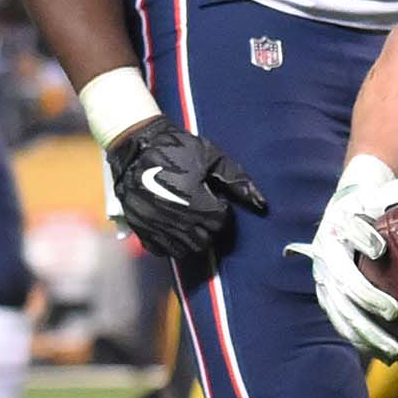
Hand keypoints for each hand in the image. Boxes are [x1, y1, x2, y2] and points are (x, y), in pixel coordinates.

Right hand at [106, 116, 267, 260]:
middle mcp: (177, 221)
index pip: (219, 223)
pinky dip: (169, 243)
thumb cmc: (177, 148)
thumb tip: (261, 204)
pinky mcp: (141, 230)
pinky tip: (171, 226)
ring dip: (190, 238)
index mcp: (197, 203)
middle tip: (202, 209)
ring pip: (184, 250)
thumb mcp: (211, 157)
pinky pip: (162, 250)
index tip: (213, 198)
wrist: (136, 146)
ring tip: (188, 219)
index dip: (220, 210)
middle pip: (204, 240)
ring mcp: (157, 227)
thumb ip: (237, 180)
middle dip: (208, 227)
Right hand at [285, 154, 397, 358]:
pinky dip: (361, 339)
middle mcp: (328, 251)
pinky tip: (386, 355)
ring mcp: (324, 277)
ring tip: (393, 350)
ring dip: (365, 331)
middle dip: (366, 297)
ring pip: (340, 308)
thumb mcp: (394, 191)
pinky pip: (342, 321)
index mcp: (342, 222)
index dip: (361, 238)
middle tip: (394, 312)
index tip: (379, 249)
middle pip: (342, 279)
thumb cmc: (378, 202)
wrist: (345, 209)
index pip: (349, 230)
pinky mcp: (327, 295)